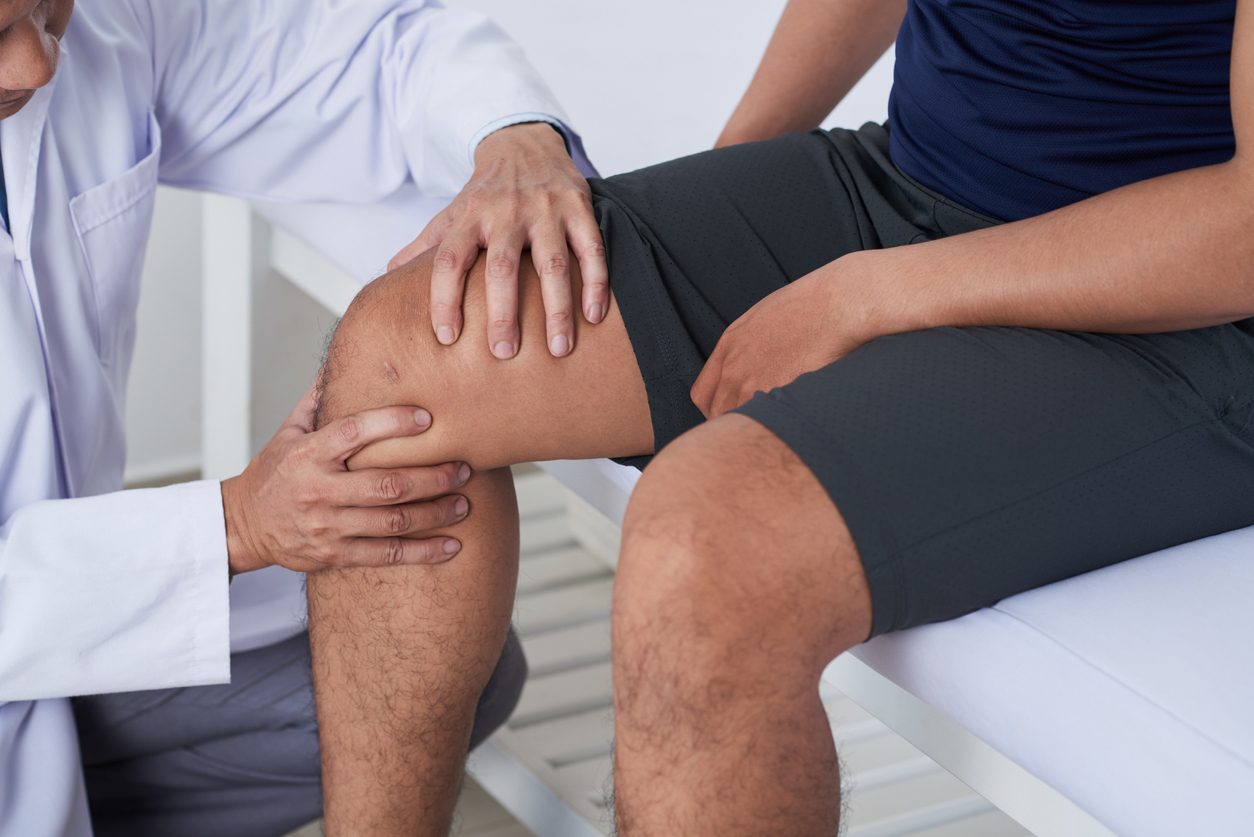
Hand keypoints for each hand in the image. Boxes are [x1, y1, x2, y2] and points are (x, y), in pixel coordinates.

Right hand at [221, 388, 470, 573]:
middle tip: (464, 467)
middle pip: (385, 484)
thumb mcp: (289, 431)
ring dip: (435, 513)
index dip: (392, 423)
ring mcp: (327, 525)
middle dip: (432, 476)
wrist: (242, 525)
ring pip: (392, 521)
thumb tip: (344, 357)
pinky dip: (423, 552)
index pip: (354, 433)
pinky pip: (386, 555)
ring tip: (465, 502)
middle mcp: (318, 490)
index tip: (429, 417)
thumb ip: (319, 400)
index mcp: (309, 454)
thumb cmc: (274, 472)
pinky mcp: (334, 554)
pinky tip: (452, 545)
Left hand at [389, 122, 607, 359]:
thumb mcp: (452, 214)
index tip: (446, 339)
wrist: (525, 144)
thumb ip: (425, 247)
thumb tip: (387, 277)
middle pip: (502, 268)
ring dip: (557, 309)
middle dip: (503, 313)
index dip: (443, 300)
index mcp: (469, 218)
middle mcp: (506, 213)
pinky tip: (594, 317)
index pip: (448, 261)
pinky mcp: (578, 209)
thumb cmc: (486, 195)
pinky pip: (591, 250)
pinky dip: (596, 284)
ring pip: (553, 264)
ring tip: (560, 350)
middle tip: (503, 353)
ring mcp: (545, 211)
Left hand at [691, 258, 875, 417]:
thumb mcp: (763, 319)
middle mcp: (735, 370)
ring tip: (774, 428)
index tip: (729, 414)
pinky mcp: (779, 398)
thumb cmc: (809, 306)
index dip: (714, 409)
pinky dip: (775, 428)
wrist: (835, 305)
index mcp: (729, 346)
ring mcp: (756, 386)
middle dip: (732, 423)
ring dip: (755, 428)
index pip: (702, 395)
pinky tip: (790, 424)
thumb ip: (747, 346)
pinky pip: (767, 424)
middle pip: (718, 415)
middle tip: (753, 428)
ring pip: (742, 423)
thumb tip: (750, 365)